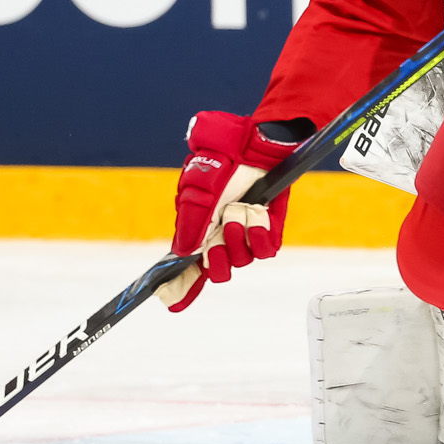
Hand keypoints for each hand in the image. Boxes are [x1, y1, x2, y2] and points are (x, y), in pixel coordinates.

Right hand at [158, 112, 310, 310]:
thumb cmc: (223, 159)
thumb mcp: (197, 187)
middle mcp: (221, 235)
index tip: (174, 301)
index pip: (188, 268)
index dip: (182, 286)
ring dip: (238, 237)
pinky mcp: (270, 228)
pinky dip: (260, 235)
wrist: (257, 142)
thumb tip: (184, 252)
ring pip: (241, 261)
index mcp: (197, 229)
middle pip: (218, 272)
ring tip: (240, 211)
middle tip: (219, 238)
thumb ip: (190, 220)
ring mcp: (246, 233)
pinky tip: (257, 215)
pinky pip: (266, 250)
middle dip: (217, 260)